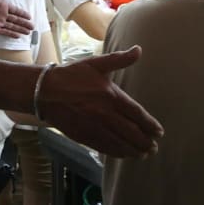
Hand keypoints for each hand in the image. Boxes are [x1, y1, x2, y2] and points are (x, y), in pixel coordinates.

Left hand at [0, 0, 32, 38]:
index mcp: (2, 6)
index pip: (15, 10)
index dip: (23, 13)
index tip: (30, 16)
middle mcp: (1, 14)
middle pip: (16, 20)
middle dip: (24, 23)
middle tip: (32, 27)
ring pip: (12, 26)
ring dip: (20, 29)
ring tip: (28, 33)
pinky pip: (4, 32)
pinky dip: (11, 34)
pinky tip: (18, 36)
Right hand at [38, 46, 162, 157]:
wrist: (45, 91)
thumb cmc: (72, 76)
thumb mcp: (96, 64)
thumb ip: (119, 59)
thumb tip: (139, 50)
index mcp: (111, 96)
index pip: (137, 114)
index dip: (150, 125)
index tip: (159, 132)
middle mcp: (105, 114)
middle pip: (131, 132)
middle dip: (145, 142)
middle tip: (153, 148)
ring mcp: (94, 127)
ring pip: (119, 143)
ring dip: (133, 150)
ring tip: (143, 154)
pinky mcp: (83, 136)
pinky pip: (104, 147)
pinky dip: (116, 152)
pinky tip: (124, 154)